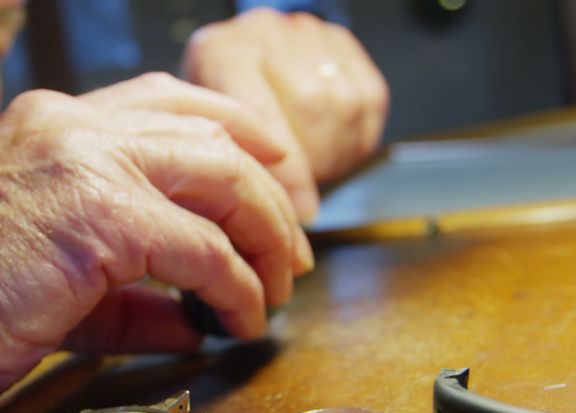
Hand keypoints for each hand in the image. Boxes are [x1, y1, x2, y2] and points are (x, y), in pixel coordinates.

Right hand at [0, 79, 312, 412]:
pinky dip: (237, 285)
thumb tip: (195, 315)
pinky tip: (241, 317)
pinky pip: (203, 248)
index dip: (237, 139)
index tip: (270, 183)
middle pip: (215, 134)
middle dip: (271, 189)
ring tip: (279, 284)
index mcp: (52, 124)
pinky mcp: (97, 220)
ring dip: (266, 235)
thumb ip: (127, 288)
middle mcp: (73, 128)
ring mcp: (85, 165)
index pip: (171, 104)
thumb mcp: (43, 273)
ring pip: (223, 178)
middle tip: (293, 244)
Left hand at [183, 8, 388, 221]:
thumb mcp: (205, 133)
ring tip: (314, 171)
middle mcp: (265, 33)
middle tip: (305, 197)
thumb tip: (266, 217)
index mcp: (221, 53)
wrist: (237, 63)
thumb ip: (232, 163)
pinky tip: (333, 151)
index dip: (288, 173)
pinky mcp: (342, 44)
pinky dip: (357, 139)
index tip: (301, 212)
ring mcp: (306, 33)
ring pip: (344, 105)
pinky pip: (369, 100)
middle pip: (309, 107)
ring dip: (336, 154)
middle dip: (314, 165)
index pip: (261, 114)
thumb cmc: (217, 108)